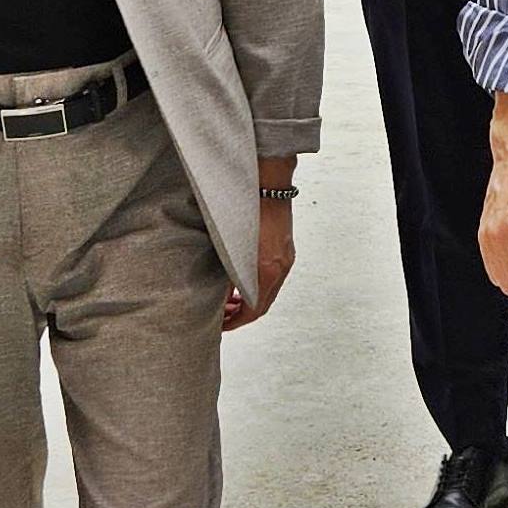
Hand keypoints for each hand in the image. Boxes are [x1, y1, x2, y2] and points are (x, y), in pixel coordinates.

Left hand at [228, 177, 297, 330]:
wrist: (268, 183)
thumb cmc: (246, 209)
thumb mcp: (231, 245)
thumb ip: (229, 272)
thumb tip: (222, 293)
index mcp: (266, 268)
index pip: (254, 309)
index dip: (236, 321)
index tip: (222, 325)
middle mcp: (280, 266)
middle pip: (263, 304)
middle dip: (242, 313)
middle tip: (223, 316)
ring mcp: (286, 258)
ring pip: (269, 291)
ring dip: (250, 299)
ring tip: (230, 301)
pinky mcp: (286, 249)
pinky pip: (273, 277)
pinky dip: (259, 285)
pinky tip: (244, 279)